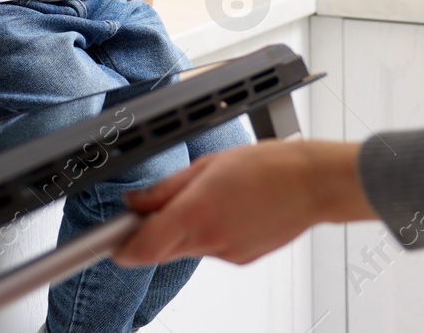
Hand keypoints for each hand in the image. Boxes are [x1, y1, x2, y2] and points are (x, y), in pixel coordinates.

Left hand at [115, 139, 372, 266]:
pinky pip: (210, 248)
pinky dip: (207, 232)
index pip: (142, 248)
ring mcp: (227, 253)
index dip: (120, 248)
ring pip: (186, 248)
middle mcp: (210, 240)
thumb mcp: (207, 165)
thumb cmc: (269, 166)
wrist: (313, 185)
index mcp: (197, 215)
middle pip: (161, 250)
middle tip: (152, 207)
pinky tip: (226, 208)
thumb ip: (166, 188)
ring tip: (205, 197)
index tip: (110, 240)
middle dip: (152, 232)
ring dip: (182, 229)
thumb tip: (136, 201)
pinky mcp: (241, 258)